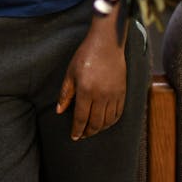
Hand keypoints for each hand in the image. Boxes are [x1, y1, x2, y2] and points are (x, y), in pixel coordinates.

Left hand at [56, 25, 127, 139]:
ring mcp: (114, 95)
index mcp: (86, 91)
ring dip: (99, 129)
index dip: (77, 130)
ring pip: (107, 121)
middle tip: (82, 136)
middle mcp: (101, 96)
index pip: (81, 118)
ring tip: (91, 130)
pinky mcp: (122, 93)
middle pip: (95, 123)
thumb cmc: (86, 56)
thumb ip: (65, 94)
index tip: (74, 136)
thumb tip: (59, 111)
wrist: (107, 44)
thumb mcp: (70, 73)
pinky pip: (118, 113)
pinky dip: (111, 122)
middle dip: (87, 133)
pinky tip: (105, 122)